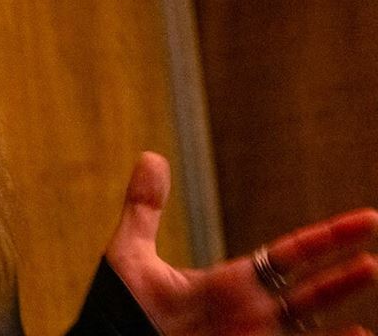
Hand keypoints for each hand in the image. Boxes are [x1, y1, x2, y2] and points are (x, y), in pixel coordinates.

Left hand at [106, 152, 377, 335]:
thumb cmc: (121, 309)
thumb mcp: (131, 253)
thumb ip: (144, 208)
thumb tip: (151, 157)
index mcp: (233, 281)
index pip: (292, 254)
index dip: (329, 238)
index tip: (367, 222)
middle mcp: (251, 310)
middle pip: (313, 290)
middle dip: (344, 276)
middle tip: (375, 258)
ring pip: (311, 327)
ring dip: (341, 316)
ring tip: (371, 296)